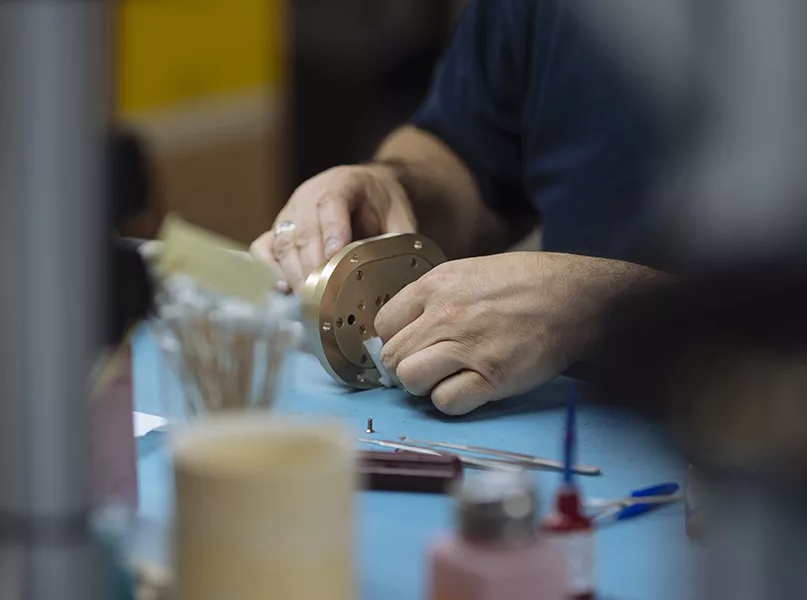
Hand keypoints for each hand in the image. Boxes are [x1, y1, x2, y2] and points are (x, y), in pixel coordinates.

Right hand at [250, 165, 415, 291]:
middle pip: (304, 230)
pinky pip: (264, 249)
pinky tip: (285, 290)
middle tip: (322, 297)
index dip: (332, 230)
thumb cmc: (384, 207)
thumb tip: (399, 279)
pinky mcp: (279, 229)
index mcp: (344, 182)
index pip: (332, 202)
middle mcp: (310, 194)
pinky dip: (271, 271)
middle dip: (312, 266)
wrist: (370, 189)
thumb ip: (397, 243)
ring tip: (308, 301)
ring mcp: (291, 211)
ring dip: (293, 274)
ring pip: (282, 242)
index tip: (334, 257)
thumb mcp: (400, 218)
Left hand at [375, 252, 662, 414]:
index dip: (395, 339)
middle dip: (408, 366)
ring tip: (448, 378)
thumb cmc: (526, 283)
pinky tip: (470, 388)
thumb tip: (403, 326)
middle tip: (432, 365)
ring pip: (411, 381)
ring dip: (424, 386)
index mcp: (436, 286)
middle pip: (393, 357)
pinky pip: (445, 403)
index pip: (383, 324)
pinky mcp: (492, 378)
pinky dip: (452, 402)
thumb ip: (433, 296)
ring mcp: (467, 347)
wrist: (577, 298)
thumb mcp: (470, 272)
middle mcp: (445, 315)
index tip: (412, 345)